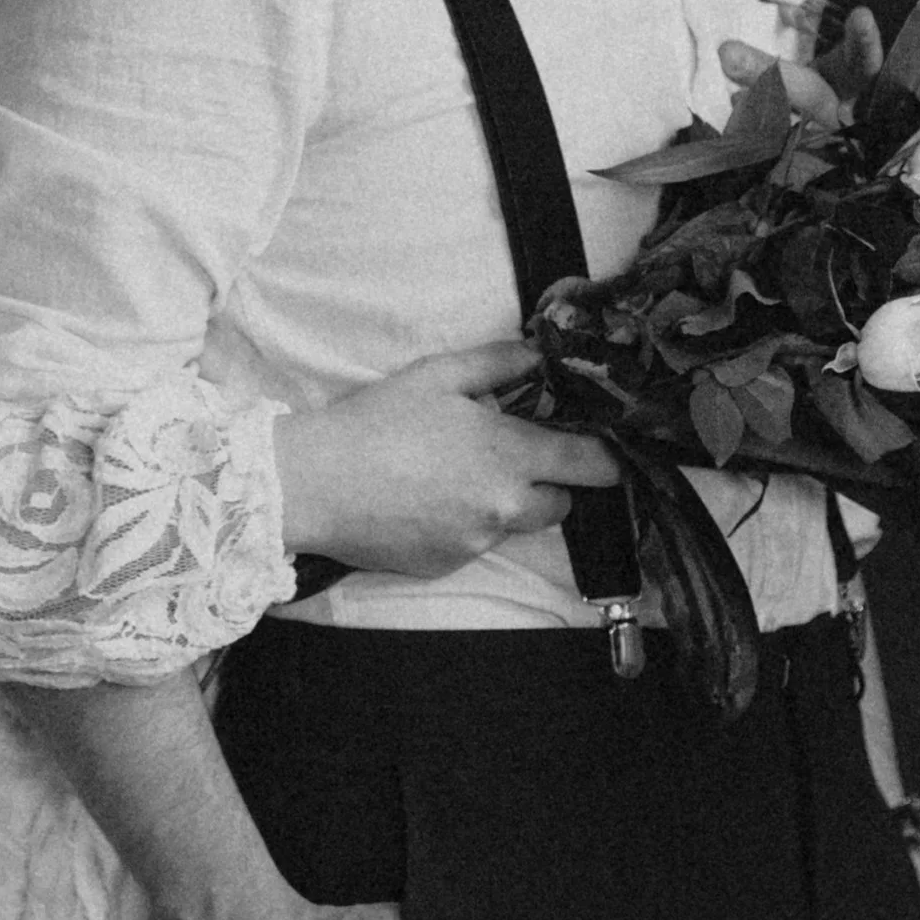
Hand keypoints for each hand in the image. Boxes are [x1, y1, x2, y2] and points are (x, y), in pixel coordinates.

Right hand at [275, 339, 617, 578]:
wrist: (313, 484)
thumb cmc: (373, 423)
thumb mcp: (436, 375)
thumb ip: (497, 364)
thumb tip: (537, 354)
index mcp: (509, 455)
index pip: (592, 465)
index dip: (605, 456)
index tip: (603, 450)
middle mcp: (503, 506)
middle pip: (562, 504)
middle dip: (548, 483)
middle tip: (509, 458)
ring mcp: (477, 542)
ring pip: (515, 525)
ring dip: (503, 505)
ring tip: (454, 478)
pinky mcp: (447, 565)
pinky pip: (475, 544)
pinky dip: (463, 526)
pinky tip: (424, 502)